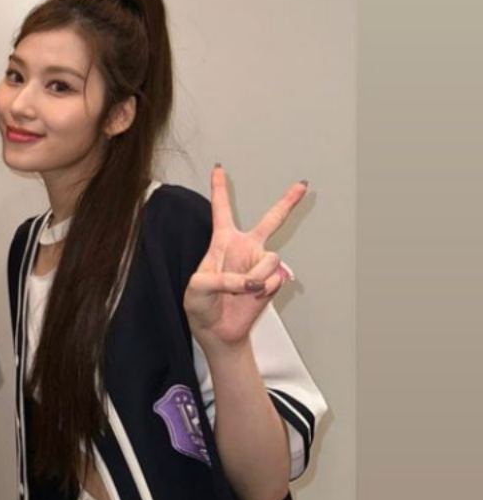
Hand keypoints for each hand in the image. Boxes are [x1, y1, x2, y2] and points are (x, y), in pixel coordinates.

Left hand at [183, 164, 307, 351]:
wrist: (217, 331)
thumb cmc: (201, 306)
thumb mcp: (197, 287)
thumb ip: (221, 278)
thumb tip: (252, 281)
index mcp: (222, 242)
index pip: (221, 209)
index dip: (219, 188)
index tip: (219, 168)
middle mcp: (245, 249)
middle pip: (270, 220)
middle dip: (288, 202)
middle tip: (302, 186)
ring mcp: (260, 265)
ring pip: (271, 258)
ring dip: (256, 275)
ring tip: (243, 289)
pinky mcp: (272, 281)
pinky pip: (274, 278)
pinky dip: (262, 289)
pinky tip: (252, 296)